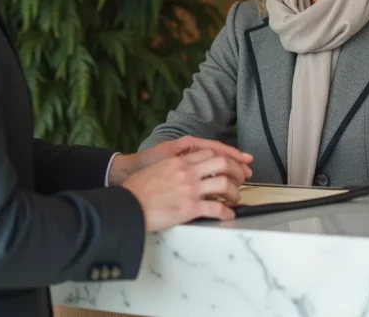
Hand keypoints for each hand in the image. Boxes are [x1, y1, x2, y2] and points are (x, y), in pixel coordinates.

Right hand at [122, 150, 243, 231]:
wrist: (127, 206)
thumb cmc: (136, 190)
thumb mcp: (156, 169)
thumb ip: (173, 168)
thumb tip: (184, 172)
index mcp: (179, 161)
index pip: (209, 152)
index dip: (225, 157)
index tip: (232, 164)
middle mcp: (187, 172)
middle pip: (222, 163)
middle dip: (237, 171)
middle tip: (241, 179)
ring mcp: (190, 189)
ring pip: (224, 184)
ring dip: (235, 192)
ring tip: (236, 199)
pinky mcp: (190, 208)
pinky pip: (216, 209)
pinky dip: (226, 212)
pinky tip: (228, 215)